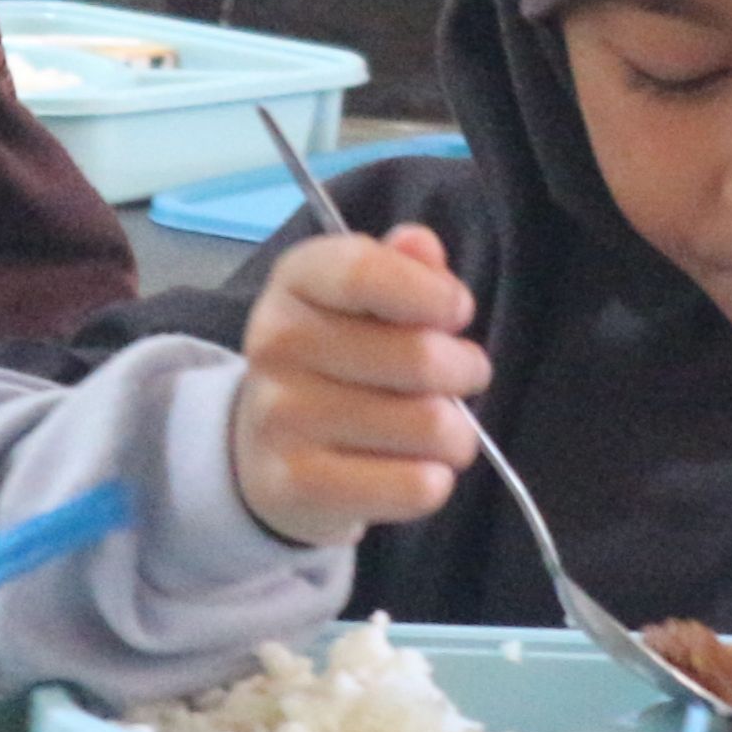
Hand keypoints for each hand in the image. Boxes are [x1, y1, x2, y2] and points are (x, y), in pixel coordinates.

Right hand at [229, 224, 489, 548]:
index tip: (458, 312)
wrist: (265, 452)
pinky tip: (415, 470)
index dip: (432, 294)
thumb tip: (421, 245)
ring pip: (427, 426)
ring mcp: (280, 416)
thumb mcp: (363, 300)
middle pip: (418, 357)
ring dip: (457, 433)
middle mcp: (277, 343)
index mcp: (296, 281)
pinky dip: (434, 481)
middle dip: (466, 370)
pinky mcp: (297, 484)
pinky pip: (414, 486)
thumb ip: (401, 267)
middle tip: (463, 378)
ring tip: (441, 430)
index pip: (365, 272)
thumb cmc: (339, 360)